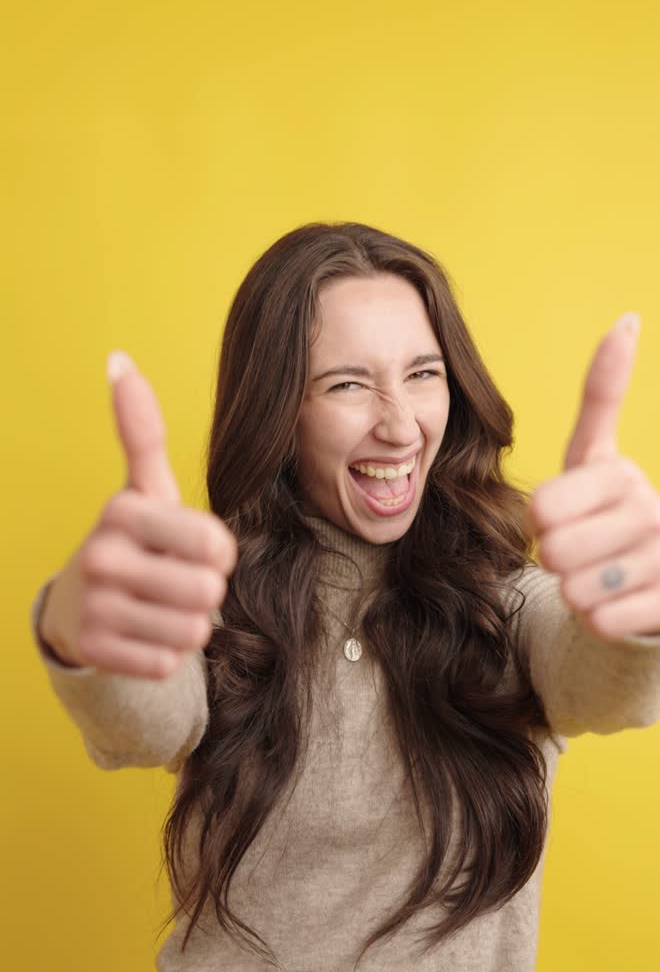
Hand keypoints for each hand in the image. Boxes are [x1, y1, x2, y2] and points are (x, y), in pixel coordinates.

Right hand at [38, 352, 237, 677]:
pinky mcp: (97, 652)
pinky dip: (166, 652)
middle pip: (208, 591)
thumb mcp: (143, 485)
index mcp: (123, 510)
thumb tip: (118, 359)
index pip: (216, 545)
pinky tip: (142, 632)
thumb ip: (141, 429)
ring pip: (193, 631)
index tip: (190, 545)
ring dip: (189, 622)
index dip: (218, 551)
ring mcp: (96, 608)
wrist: (78, 604)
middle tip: (173, 579)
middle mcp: (103, 557)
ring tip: (159, 604)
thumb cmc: (133, 537)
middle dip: (204, 589)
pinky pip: (170, 663)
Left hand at [524, 315, 659, 640]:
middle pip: (553, 547)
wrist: (644, 579)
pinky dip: (595, 619)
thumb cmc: (601, 512)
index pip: (543, 505)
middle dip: (550, 558)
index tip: (559, 517)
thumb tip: (630, 317)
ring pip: (577, 587)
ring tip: (593, 576)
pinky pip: (604, 620)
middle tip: (573, 552)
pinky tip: (612, 602)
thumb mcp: (591, 455)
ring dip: (572, 591)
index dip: (537, 521)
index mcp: (618, 470)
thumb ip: (603, 393)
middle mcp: (651, 506)